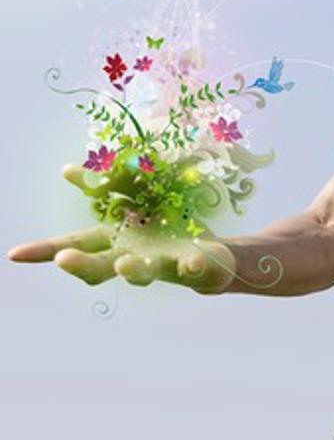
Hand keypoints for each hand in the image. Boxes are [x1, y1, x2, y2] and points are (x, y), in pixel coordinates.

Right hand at [6, 165, 236, 294]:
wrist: (208, 256)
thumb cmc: (160, 228)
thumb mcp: (131, 201)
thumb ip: (102, 187)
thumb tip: (64, 169)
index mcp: (113, 241)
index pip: (73, 245)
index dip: (44, 251)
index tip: (14, 255)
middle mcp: (130, 256)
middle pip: (100, 266)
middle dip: (81, 264)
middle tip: (63, 259)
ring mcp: (160, 263)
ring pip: (143, 270)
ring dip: (133, 268)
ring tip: (126, 263)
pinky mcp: (191, 264)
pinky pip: (190, 266)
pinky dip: (190, 266)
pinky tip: (190, 263)